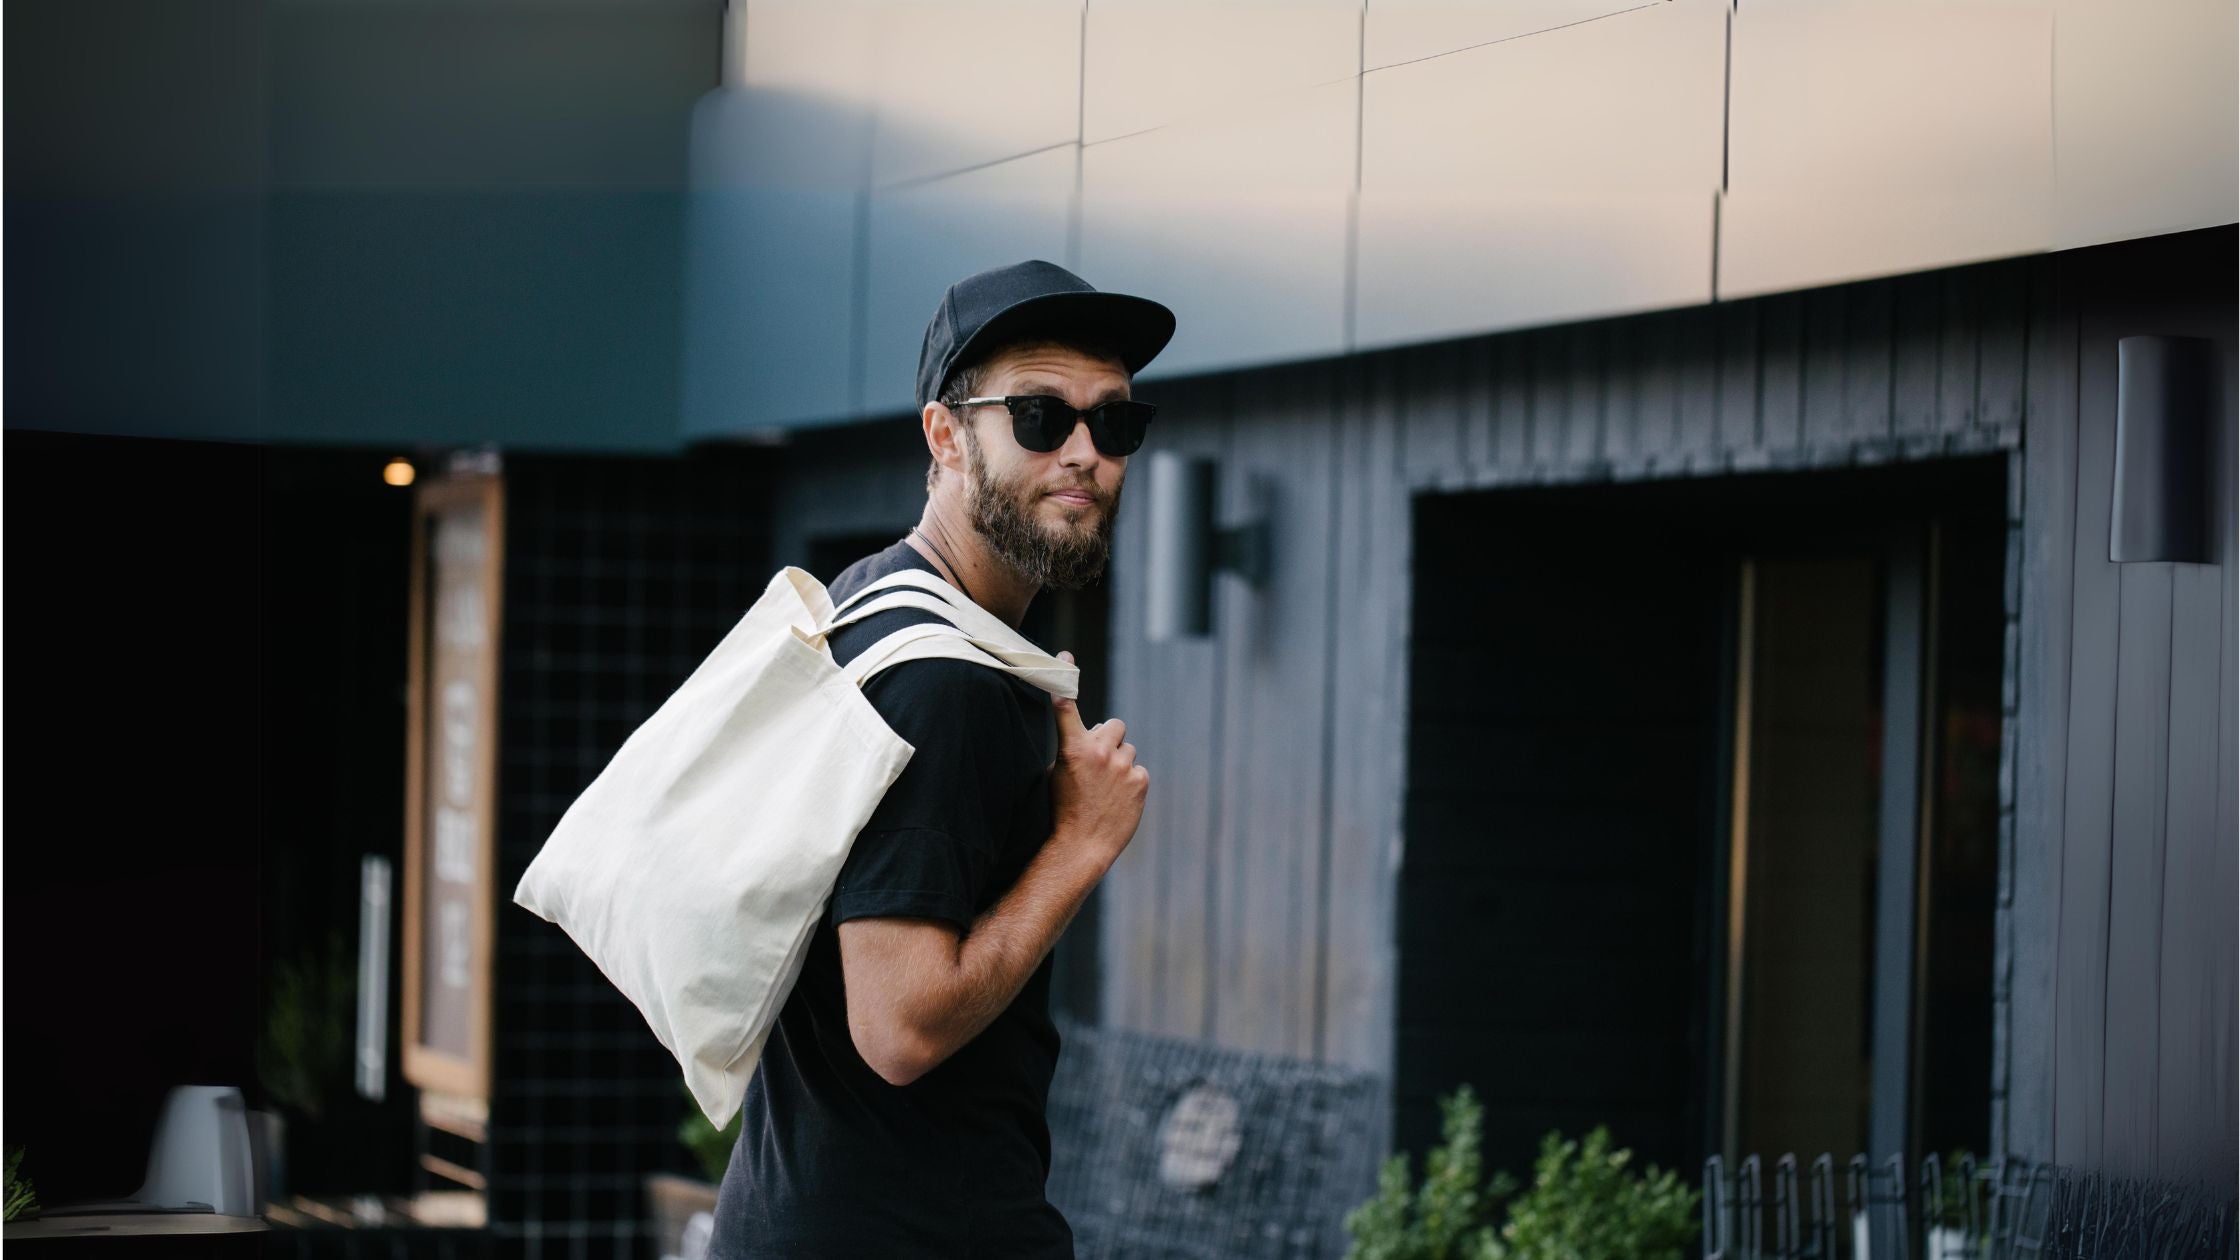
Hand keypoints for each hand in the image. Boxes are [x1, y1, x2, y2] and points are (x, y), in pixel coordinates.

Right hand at [1048, 651, 1147, 869]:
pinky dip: (1131, 782)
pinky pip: (1138, 770)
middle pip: (1114, 725)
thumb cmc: (1063, 811)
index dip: (1064, 678)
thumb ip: (1073, 750)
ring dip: (1120, 762)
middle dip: (1109, 739)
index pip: (1066, 706)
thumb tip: (1089, 737)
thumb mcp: (1056, 774)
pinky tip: (1118, 799)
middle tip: (1099, 762)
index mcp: (1072, 748)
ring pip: (1128, 749)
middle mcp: (1100, 751)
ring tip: (1106, 789)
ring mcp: (1123, 765)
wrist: (1081, 846)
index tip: (1064, 657)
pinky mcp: (1141, 780)